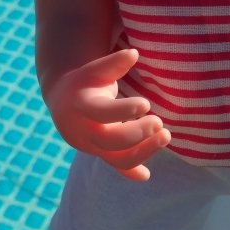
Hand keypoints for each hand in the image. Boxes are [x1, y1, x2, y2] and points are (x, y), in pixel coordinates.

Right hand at [45, 47, 169, 179]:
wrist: (64, 101)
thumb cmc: (86, 81)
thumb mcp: (96, 70)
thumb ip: (113, 64)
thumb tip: (134, 54)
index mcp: (80, 106)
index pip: (101, 113)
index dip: (124, 111)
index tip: (147, 104)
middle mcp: (83, 130)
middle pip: (109, 141)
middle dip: (137, 133)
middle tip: (159, 122)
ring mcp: (92, 146)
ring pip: (116, 158)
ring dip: (144, 151)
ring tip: (166, 135)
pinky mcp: (100, 154)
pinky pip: (116, 166)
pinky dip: (131, 172)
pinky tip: (146, 175)